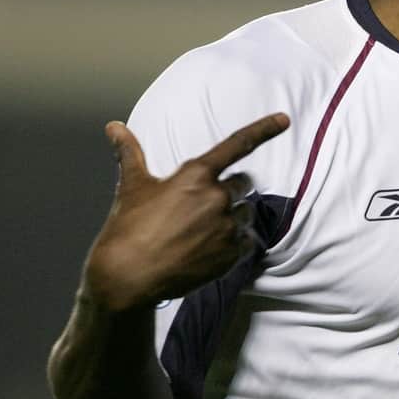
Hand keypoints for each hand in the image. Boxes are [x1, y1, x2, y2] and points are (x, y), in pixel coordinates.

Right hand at [81, 113, 289, 311]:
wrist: (127, 279)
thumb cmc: (128, 229)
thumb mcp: (132, 186)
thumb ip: (130, 152)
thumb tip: (114, 127)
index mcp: (196, 175)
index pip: (237, 145)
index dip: (263, 129)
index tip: (284, 119)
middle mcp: (217, 197)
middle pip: (243, 184)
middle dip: (227, 191)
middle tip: (200, 207)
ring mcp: (226, 227)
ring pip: (245, 213)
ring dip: (231, 218)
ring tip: (199, 232)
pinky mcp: (231, 255)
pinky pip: (247, 241)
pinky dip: (234, 243)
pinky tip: (208, 249)